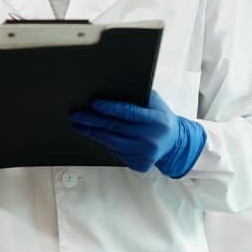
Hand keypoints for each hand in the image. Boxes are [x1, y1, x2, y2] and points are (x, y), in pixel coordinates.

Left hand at [70, 90, 206, 177]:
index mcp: (157, 121)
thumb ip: (138, 97)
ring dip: (93, 133)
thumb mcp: (156, 104)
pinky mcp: (139, 164)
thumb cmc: (162, 118)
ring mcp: (145, 154)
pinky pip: (116, 152)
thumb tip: (111, 88)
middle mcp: (151, 139)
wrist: (175, 143)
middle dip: (92, 121)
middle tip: (76, 115)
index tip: (92, 103)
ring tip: (79, 124)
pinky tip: (95, 134)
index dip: (109, 108)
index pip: (128, 113)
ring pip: (112, 142)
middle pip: (115, 129)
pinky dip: (105, 142)